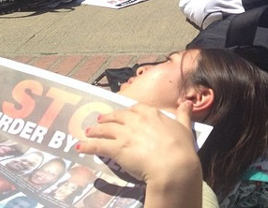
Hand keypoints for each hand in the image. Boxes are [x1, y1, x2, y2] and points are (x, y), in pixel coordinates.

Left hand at [78, 103, 199, 185]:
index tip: (123, 114)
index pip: (135, 108)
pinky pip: (98, 145)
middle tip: (100, 120)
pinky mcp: (117, 148)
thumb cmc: (181, 148)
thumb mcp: (185, 128)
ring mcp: (125, 133)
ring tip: (89, 132)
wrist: (172, 164)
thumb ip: (184, 114)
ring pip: (106, 129)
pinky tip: (80, 147)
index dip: (127, 112)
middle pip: (118, 116)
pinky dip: (88, 146)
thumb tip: (187, 102)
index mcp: (152, 113)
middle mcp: (136, 119)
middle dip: (108, 119)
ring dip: (96, 130)